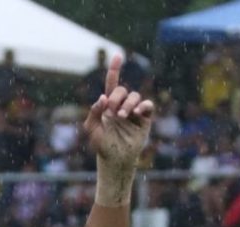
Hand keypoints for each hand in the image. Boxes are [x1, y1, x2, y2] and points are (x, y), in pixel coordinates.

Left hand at [83, 55, 153, 170]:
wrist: (114, 158)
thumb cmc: (101, 144)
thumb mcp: (91, 128)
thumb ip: (94, 112)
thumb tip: (102, 97)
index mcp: (108, 105)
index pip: (112, 84)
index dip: (115, 69)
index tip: (118, 55)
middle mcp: (122, 105)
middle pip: (122, 90)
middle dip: (115, 98)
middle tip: (111, 112)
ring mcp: (134, 111)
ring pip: (134, 96)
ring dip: (127, 104)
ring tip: (122, 116)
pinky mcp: (145, 118)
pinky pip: (147, 104)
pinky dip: (143, 105)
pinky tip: (136, 113)